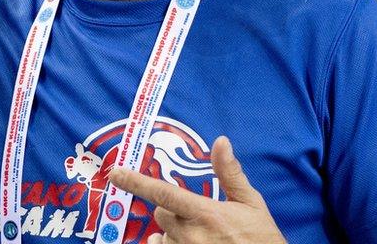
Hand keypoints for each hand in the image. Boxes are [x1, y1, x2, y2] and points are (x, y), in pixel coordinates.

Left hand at [109, 136, 285, 243]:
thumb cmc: (262, 238)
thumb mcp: (251, 203)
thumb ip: (230, 174)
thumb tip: (221, 141)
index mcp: (206, 214)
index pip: (162, 193)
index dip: (135, 182)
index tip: (115, 173)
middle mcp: (190, 235)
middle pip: (161, 213)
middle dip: (172, 211)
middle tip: (196, 216)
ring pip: (161, 235)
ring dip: (172, 233)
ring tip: (200, 236)